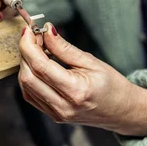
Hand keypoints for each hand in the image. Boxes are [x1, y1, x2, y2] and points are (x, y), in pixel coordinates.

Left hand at [18, 23, 146, 136]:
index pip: (40, 66)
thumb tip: (46, 30)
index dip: (28, 46)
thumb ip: (65, 48)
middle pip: (28, 76)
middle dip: (25, 53)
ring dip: (25, 64)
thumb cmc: (111, 85)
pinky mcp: (52, 115)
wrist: (121, 111)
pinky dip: (29, 76)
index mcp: (75, 90)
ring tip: (38, 49)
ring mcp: (56, 113)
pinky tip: (38, 65)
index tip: (28, 31)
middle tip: (34, 37)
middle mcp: (63, 106)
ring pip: (26, 86)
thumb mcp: (91, 61)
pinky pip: (31, 94)